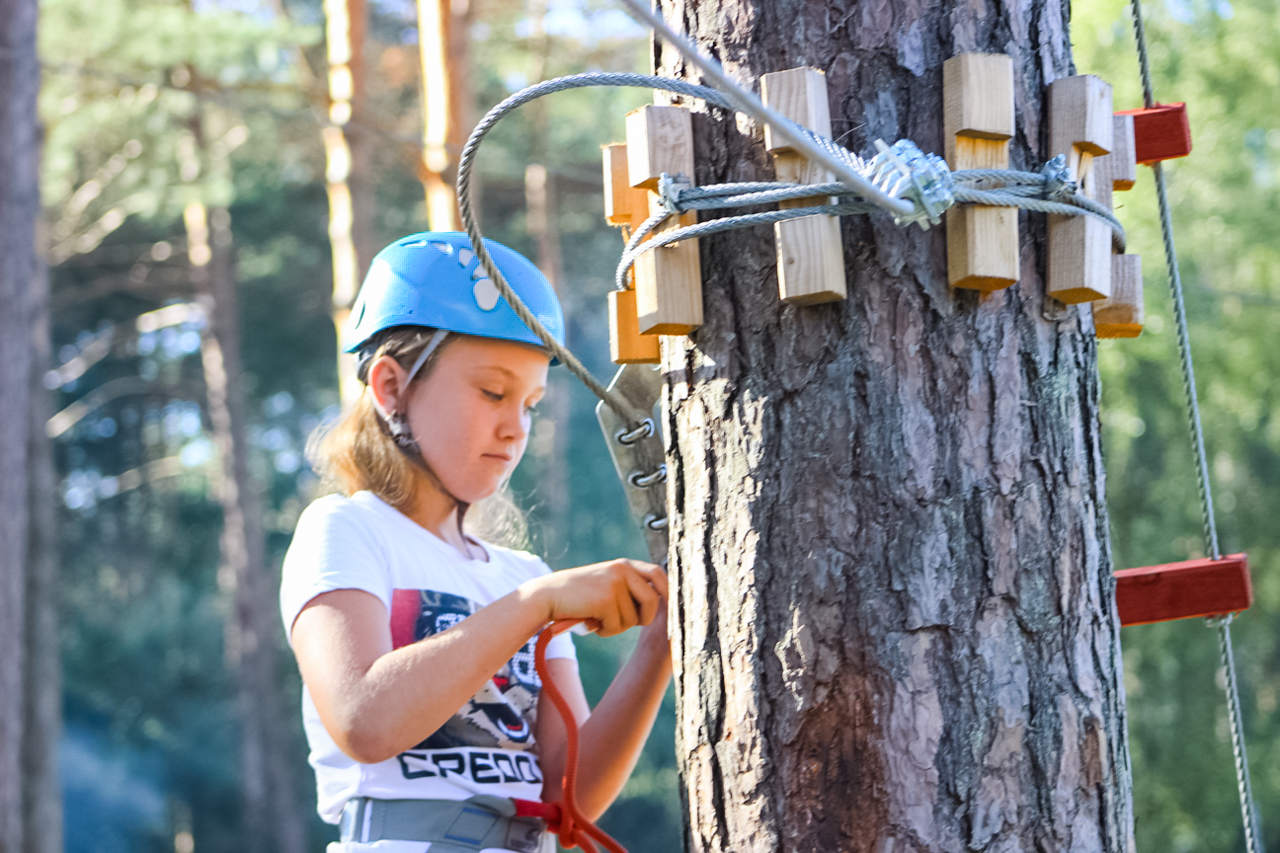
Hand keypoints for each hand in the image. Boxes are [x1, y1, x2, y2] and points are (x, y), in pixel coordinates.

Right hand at [527, 559, 667, 637]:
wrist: (547, 596)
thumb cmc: (579, 597)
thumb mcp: (607, 585)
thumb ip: (629, 590)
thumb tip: (660, 604)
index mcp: (625, 564)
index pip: (659, 574)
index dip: (667, 592)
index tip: (668, 608)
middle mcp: (622, 569)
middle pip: (653, 601)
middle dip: (643, 619)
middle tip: (620, 622)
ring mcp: (614, 583)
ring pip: (634, 619)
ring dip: (617, 627)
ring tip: (598, 619)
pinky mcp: (605, 599)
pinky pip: (616, 626)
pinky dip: (604, 631)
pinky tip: (590, 622)